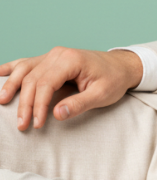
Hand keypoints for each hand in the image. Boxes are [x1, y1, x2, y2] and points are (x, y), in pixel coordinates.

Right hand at [0, 48, 142, 130]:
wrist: (122, 66)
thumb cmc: (114, 80)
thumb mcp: (103, 95)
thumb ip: (80, 104)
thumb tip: (56, 114)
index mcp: (71, 60)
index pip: (46, 84)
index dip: (39, 106)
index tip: (38, 124)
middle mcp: (58, 54)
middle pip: (32, 80)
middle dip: (25, 104)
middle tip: (22, 125)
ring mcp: (53, 55)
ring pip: (25, 70)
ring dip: (12, 86)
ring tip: (2, 102)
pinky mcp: (51, 59)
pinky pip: (27, 63)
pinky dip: (12, 68)